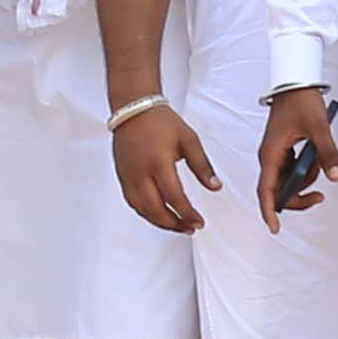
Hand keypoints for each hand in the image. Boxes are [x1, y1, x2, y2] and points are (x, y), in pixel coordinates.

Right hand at [114, 101, 219, 236]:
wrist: (134, 110)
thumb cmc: (160, 121)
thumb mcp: (189, 140)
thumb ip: (203, 166)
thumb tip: (215, 186)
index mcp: (159, 162)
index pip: (174, 197)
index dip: (187, 214)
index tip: (199, 222)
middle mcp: (141, 172)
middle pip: (156, 210)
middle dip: (174, 224)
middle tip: (189, 228)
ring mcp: (128, 176)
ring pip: (142, 210)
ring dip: (160, 222)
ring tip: (177, 225)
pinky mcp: (122, 177)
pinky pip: (133, 203)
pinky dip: (146, 213)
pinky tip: (158, 215)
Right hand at [260, 82, 337, 219]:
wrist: (294, 82)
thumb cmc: (301, 102)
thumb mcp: (319, 128)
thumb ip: (327, 153)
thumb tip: (335, 177)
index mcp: (270, 154)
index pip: (265, 190)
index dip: (269, 210)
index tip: (275, 228)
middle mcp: (269, 158)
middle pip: (277, 191)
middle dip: (298, 198)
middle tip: (320, 197)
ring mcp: (275, 155)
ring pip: (287, 181)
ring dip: (306, 180)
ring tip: (322, 162)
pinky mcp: (283, 150)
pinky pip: (292, 170)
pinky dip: (306, 171)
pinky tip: (316, 157)